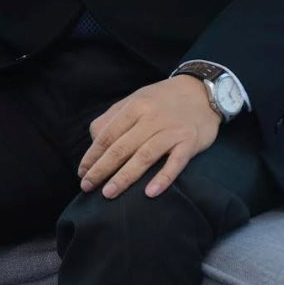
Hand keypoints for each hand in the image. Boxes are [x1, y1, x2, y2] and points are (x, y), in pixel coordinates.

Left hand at [77, 76, 220, 199]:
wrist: (202, 91)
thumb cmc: (162, 99)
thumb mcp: (135, 99)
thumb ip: (113, 117)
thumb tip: (94, 140)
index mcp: (134, 107)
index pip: (108, 134)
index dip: (92, 155)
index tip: (82, 172)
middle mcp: (151, 118)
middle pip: (121, 147)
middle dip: (101, 169)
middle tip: (87, 186)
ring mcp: (171, 131)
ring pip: (144, 156)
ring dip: (124, 177)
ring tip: (108, 193)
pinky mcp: (190, 142)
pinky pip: (175, 162)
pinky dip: (163, 177)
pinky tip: (150, 193)